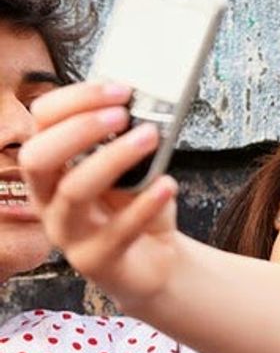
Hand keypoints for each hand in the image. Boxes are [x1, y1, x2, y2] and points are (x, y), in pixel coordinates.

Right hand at [20, 82, 180, 306]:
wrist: (156, 263)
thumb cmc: (137, 209)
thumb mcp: (132, 170)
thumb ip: (128, 141)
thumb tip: (146, 102)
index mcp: (51, 168)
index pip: (41, 123)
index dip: (75, 100)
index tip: (119, 89)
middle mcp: (47, 200)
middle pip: (38, 156)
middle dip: (78, 129)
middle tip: (122, 114)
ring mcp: (68, 234)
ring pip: (74, 191)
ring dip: (112, 158)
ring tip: (150, 138)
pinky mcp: (96, 261)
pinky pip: (116, 231)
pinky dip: (144, 204)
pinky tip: (168, 184)